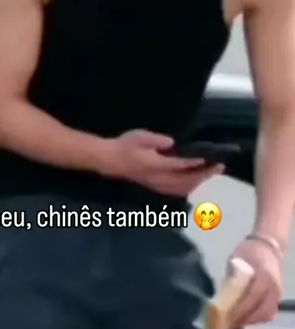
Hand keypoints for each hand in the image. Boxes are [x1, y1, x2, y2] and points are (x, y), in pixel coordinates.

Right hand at [103, 130, 223, 195]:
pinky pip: (176, 191)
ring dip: (198, 182)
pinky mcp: (155, 187)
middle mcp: (158, 178)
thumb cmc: (124, 146)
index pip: (180, 165)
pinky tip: (195, 182)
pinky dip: (189, 188)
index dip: (196, 163)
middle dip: (204, 174)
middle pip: (186, 180)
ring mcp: (157, 185)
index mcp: (155, 165)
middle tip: (219, 166)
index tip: (211, 159)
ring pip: (183, 188)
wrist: (109, 160)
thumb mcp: (139, 136)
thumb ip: (156, 140)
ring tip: (211, 173)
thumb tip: (171, 142)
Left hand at [228, 238, 282, 328]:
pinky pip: (269, 314)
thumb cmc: (248, 253)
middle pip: (259, 310)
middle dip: (241, 320)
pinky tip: (243, 319)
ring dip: (249, 321)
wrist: (267, 247)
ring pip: (265, 315)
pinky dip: (256, 319)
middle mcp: (273, 287)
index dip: (237, 311)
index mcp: (263, 275)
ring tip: (232, 324)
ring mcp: (278, 293)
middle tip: (224, 325)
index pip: (251, 298)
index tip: (223, 319)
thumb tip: (219, 299)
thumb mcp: (234, 262)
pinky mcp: (278, 298)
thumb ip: (230, 280)